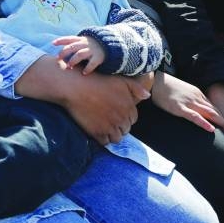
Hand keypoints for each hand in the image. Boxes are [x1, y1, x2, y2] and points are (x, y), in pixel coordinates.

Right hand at [15, 56, 150, 144]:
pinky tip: (96, 129)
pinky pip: (105, 142)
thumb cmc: (97, 80)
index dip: (125, 116)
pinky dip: (102, 138)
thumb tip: (147, 96)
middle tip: (108, 118)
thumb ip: (136, 88)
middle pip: (125, 129)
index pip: (133, 119)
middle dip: (119, 125)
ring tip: (103, 126)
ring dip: (112, 134)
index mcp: (129, 107)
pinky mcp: (98, 133)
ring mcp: (110, 127)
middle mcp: (122, 118)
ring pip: (117, 138)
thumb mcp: (120, 80)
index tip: (116, 112)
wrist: (76, 86)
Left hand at [53, 35, 105, 74]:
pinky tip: (84, 73)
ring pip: (80, 54)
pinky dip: (88, 68)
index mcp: (80, 40)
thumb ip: (72, 45)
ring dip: (73, 60)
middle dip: (64, 53)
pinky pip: (92, 63)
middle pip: (72, 47)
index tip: (53, 43)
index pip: (69, 38)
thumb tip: (56, 49)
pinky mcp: (98, 57)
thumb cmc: (90, 46)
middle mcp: (85, 44)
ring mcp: (92, 50)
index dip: (61, 40)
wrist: (110, 44)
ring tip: (68, 67)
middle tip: (58, 59)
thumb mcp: (82, 42)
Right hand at [150, 72, 223, 132]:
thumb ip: (189, 98)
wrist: (154, 82)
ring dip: (218, 121)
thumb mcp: (181, 91)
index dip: (219, 115)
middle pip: (213, 110)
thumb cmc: (165, 87)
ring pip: (208, 113)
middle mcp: (195, 97)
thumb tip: (193, 107)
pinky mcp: (180, 108)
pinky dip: (204, 123)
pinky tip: (211, 129)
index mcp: (196, 93)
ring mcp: (188, 102)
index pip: (211, 106)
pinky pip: (194, 117)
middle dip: (222, 119)